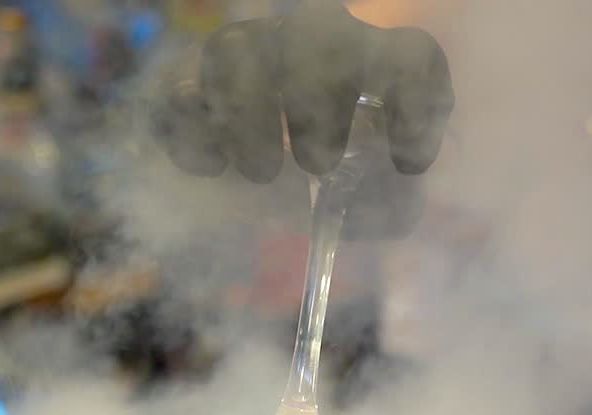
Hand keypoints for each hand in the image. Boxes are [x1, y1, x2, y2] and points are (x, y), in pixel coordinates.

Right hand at [148, 1, 453, 185]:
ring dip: (248, 113)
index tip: (407, 165)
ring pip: (237, 47)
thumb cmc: (348, 186)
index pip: (410, 56)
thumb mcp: (381, 205)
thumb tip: (376, 200)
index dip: (412, 101)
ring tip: (263, 173)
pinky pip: (179, 87)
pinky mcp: (194, 83)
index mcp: (376, 64)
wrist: (278, 189)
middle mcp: (314, 44)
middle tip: (318, 165)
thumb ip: (391, 204)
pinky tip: (214, 169)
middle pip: (315, 32)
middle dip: (315, 98)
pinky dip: (191, 129)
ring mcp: (250, 54)